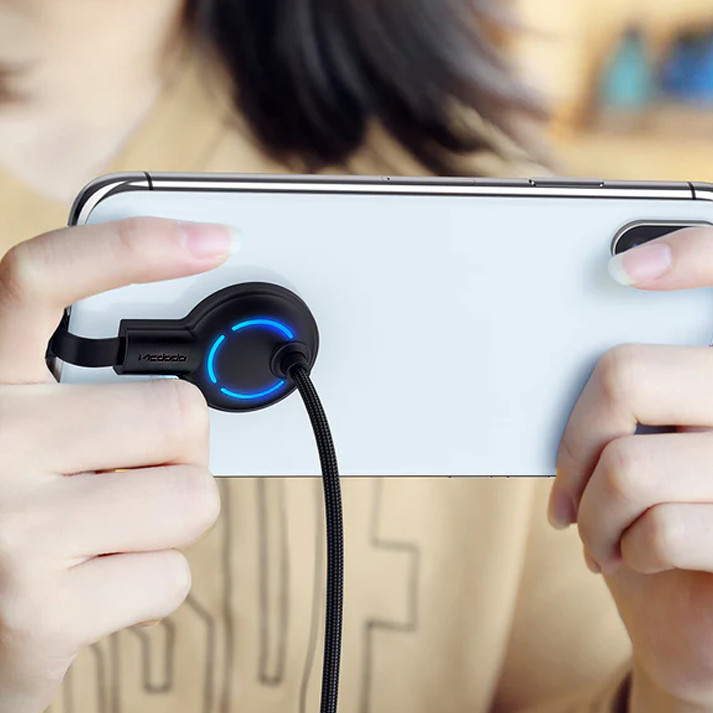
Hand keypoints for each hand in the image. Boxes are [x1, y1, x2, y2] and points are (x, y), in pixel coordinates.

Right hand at [0, 218, 236, 712]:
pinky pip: (171, 576)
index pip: (40, 280)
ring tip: (111, 533)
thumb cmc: (3, 526)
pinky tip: (95, 589)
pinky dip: (149, 586)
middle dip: (177, 452)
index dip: (128, 247)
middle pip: (175, 412)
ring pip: (191, 497)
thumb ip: (78, 398)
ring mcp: (10, 529)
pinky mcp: (40, 611)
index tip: (212, 240)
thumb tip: (182, 383)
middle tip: (131, 473)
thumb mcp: (19, 437)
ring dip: (168, 520)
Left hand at [550, 227, 712, 710]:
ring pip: (629, 465)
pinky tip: (634, 558)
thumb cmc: (665, 522)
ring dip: (592, 513)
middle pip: (627, 378)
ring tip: (598, 532)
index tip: (624, 268)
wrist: (695, 624)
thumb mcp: (652, 450)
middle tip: (568, 489)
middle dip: (576, 443)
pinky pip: (659, 526)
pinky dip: (623, 549)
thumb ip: (640, 399)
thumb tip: (587, 344)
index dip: (690, 254)